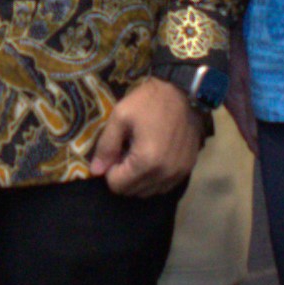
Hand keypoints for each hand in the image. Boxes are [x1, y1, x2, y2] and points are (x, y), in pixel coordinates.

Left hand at [89, 77, 199, 198]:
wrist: (184, 91)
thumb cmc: (149, 101)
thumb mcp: (120, 117)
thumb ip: (106, 146)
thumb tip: (96, 171)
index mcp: (146, 162)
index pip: (117, 186)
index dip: (110, 170)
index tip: (116, 151)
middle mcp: (164, 174)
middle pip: (132, 192)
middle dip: (124, 176)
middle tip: (127, 151)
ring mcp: (178, 174)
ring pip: (148, 192)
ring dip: (139, 179)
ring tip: (140, 154)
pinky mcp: (187, 169)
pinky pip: (164, 186)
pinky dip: (155, 178)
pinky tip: (154, 158)